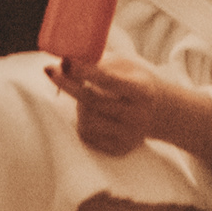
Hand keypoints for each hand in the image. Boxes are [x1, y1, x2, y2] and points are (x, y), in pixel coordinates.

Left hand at [51, 49, 185, 157]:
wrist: (160, 111)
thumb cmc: (137, 80)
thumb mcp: (126, 65)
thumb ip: (99, 62)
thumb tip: (64, 62)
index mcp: (142, 90)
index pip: (110, 80)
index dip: (85, 71)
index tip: (65, 61)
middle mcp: (137, 116)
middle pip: (92, 101)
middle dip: (68, 85)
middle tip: (51, 71)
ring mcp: (129, 136)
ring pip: (86, 120)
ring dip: (78, 104)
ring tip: (86, 95)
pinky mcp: (120, 149)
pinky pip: (87, 135)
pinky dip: (83, 120)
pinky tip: (93, 112)